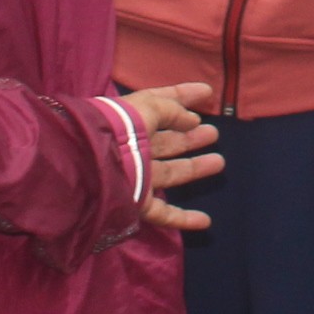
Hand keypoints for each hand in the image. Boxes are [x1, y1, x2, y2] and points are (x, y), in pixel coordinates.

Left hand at [117, 81, 222, 229]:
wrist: (94, 162)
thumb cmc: (122, 127)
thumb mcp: (150, 106)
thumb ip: (173, 110)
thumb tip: (193, 120)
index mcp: (133, 119)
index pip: (162, 104)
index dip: (184, 96)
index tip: (208, 91)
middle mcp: (134, 147)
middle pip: (166, 142)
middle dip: (189, 137)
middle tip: (213, 132)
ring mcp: (136, 176)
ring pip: (170, 173)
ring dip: (194, 168)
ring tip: (218, 161)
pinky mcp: (137, 203)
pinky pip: (163, 213)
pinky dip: (184, 219)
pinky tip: (205, 221)